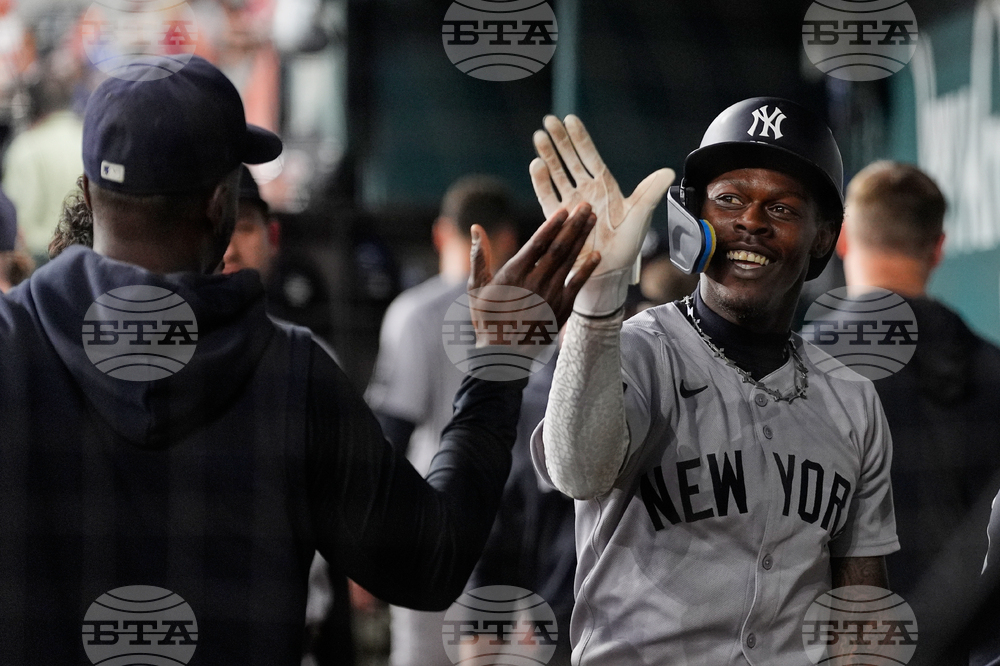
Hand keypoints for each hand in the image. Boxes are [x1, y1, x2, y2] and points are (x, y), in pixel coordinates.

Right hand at [469, 202, 599, 334]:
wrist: (503, 355)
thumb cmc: (487, 319)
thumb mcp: (476, 288)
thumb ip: (479, 257)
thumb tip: (475, 227)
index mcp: (514, 274)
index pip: (538, 244)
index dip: (553, 225)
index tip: (564, 210)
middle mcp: (535, 283)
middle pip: (559, 249)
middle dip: (574, 226)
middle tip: (586, 207)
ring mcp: (550, 296)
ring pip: (570, 262)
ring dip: (582, 240)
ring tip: (592, 221)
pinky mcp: (561, 309)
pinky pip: (577, 285)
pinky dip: (587, 270)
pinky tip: (596, 256)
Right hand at [530, 115, 673, 315]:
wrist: (610, 272)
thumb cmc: (627, 245)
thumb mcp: (641, 215)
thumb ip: (650, 191)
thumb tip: (668, 171)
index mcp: (605, 186)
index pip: (590, 156)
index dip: (580, 138)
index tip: (569, 119)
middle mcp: (586, 191)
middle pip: (570, 160)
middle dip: (559, 141)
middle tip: (548, 120)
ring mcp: (571, 203)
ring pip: (556, 174)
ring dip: (547, 156)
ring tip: (538, 137)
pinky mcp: (559, 218)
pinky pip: (547, 196)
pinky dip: (541, 181)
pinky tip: (535, 165)